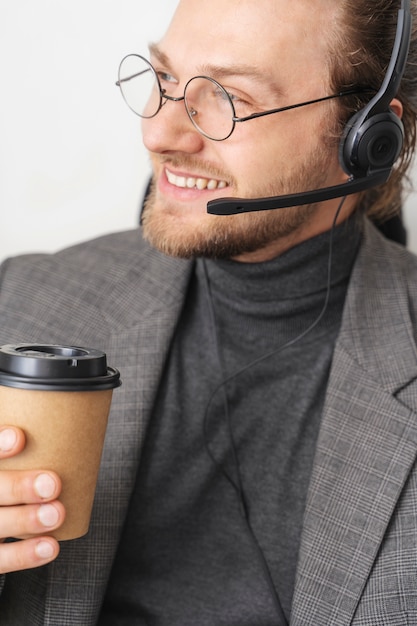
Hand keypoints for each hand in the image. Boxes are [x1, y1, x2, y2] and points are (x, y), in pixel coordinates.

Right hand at [0, 427, 64, 573]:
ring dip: (25, 521)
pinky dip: (24, 555)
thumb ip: (26, 441)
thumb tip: (68, 402)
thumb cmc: (11, 473)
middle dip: (18, 487)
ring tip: (56, 513)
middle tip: (52, 483)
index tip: (19, 437)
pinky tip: (50, 546)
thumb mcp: (16, 461)